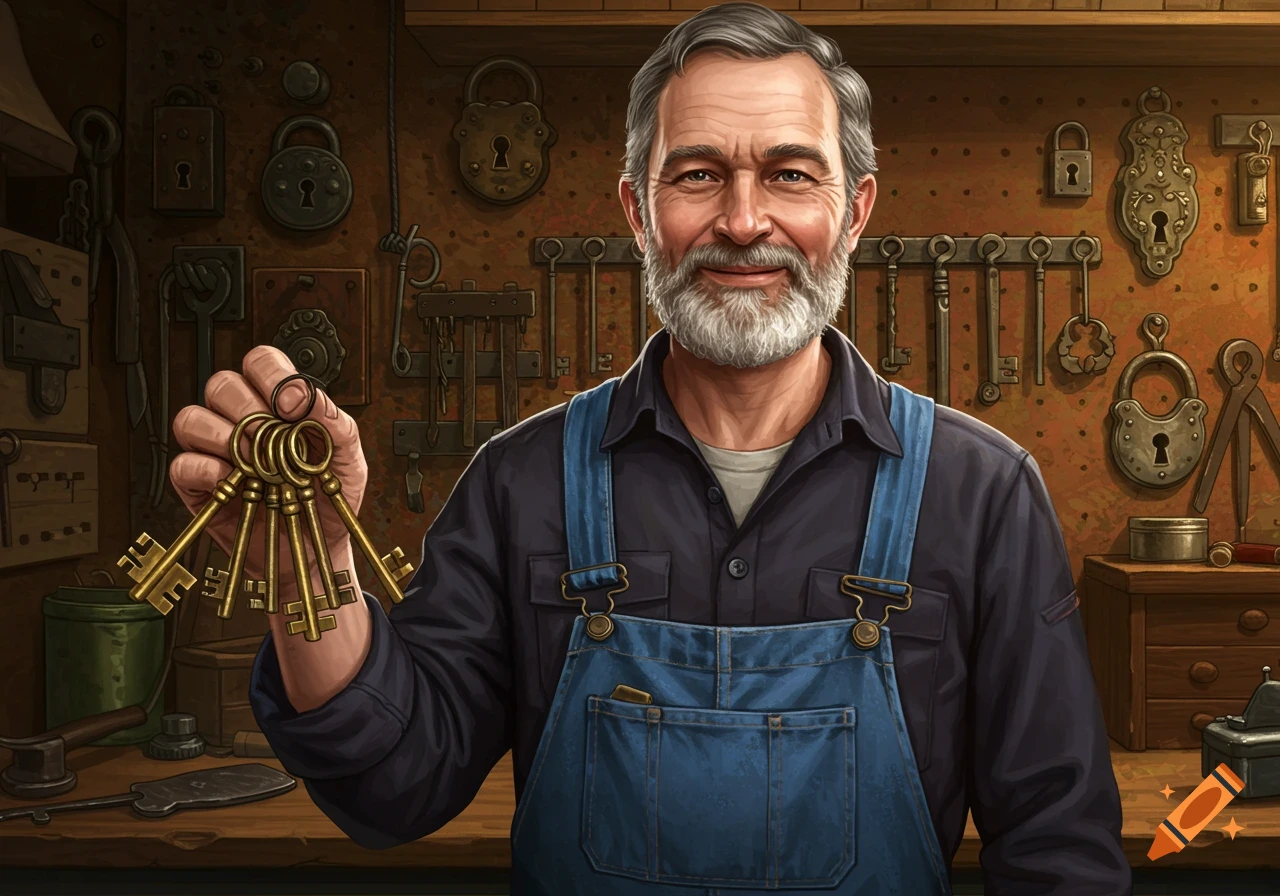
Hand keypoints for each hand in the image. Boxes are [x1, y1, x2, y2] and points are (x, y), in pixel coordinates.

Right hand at [169, 346, 368, 580]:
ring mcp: (217, 451)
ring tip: (254, 464)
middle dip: (248, 409)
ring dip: (223, 437)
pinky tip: (234, 480)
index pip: (260, 363)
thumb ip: (334, 421)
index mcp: (278, 406)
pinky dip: (206, 469)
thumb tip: (305, 396)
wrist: (317, 548)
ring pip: (192, 418)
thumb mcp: (348, 458)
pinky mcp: (199, 485)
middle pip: (222, 385)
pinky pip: (183, 463)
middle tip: (272, 439)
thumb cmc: (330, 499)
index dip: (271, 375)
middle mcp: (243, 421)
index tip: (290, 406)